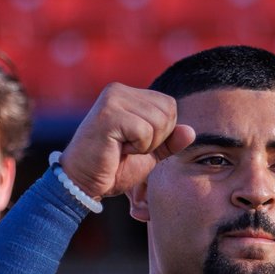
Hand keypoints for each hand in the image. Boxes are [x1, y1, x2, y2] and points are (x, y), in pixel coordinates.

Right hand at [57, 83, 195, 198]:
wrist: (83, 183)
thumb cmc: (112, 168)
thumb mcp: (148, 154)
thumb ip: (169, 141)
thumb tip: (191, 131)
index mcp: (128, 94)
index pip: (169, 106)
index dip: (162, 133)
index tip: (135, 144)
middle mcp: (119, 90)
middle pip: (168, 111)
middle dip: (156, 138)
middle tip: (128, 148)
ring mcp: (112, 99)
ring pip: (159, 121)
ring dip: (145, 145)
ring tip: (122, 148)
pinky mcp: (108, 114)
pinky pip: (145, 131)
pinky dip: (137, 147)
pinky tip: (117, 150)